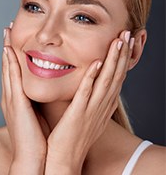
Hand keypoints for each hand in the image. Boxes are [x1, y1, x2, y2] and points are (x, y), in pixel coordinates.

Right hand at [1, 26, 49, 173]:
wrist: (32, 158)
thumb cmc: (37, 138)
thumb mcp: (36, 115)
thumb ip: (37, 101)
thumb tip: (44, 91)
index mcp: (16, 100)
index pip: (13, 73)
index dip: (12, 56)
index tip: (14, 40)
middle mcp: (9, 97)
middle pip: (7, 67)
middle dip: (6, 47)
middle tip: (7, 29)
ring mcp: (10, 99)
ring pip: (7, 69)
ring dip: (6, 50)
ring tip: (7, 33)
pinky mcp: (15, 103)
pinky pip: (13, 79)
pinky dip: (10, 64)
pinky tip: (10, 50)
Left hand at [45, 31, 134, 173]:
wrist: (64, 159)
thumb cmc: (72, 137)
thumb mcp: (87, 116)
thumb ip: (90, 101)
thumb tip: (91, 87)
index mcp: (103, 107)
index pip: (116, 79)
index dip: (122, 61)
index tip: (124, 42)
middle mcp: (101, 107)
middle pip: (115, 76)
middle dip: (122, 55)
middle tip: (128, 34)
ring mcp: (91, 111)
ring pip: (105, 81)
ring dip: (112, 61)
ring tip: (118, 41)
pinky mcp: (78, 115)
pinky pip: (86, 94)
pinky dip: (92, 78)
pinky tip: (96, 63)